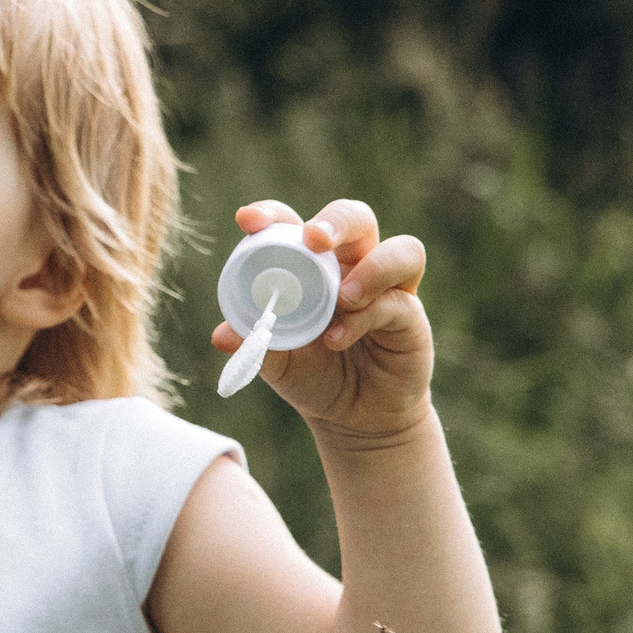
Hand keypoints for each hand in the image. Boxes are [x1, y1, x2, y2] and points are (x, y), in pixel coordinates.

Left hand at [212, 199, 433, 444]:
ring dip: (372, 268)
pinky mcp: (410, 317)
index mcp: (310, 266)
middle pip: (356, 218)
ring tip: (342, 298)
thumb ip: (253, 344)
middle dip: (336, 221)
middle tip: (313, 239)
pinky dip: (366, 317)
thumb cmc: (313, 376)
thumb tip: (223, 335)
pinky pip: (397, 303)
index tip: (247, 220)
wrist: (354, 418)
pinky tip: (337, 339)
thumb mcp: (275, 362)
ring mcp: (387, 289)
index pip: (294, 224)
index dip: (272, 214)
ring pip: (401, 250)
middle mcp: (352, 267)